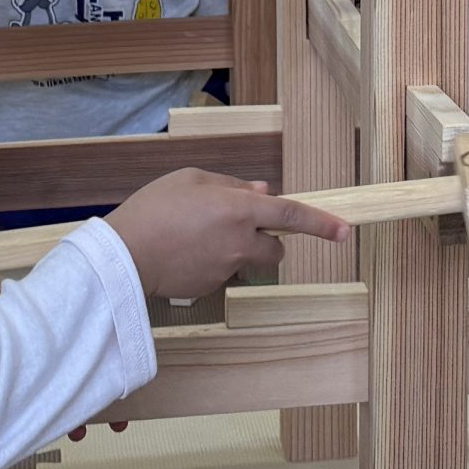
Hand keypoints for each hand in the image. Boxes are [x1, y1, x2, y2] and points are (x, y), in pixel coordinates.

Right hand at [105, 170, 349, 298]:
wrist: (123, 256)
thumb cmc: (154, 209)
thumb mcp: (191, 179)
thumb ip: (232, 186)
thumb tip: (261, 193)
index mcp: (240, 210)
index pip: (292, 216)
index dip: (322, 223)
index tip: (345, 230)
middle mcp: (241, 243)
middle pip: (277, 249)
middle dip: (268, 240)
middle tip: (237, 228)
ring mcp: (228, 269)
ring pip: (249, 262)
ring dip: (238, 252)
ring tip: (199, 239)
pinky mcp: (212, 288)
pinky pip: (224, 274)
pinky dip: (213, 264)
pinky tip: (185, 254)